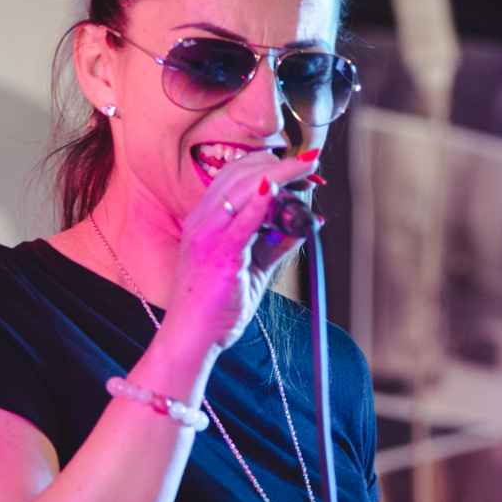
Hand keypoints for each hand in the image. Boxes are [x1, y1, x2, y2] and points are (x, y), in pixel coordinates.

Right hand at [159, 148, 319, 351]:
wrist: (190, 336)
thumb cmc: (216, 305)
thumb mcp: (253, 267)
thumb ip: (276, 243)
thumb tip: (308, 223)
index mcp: (206, 219)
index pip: (236, 174)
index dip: (271, 165)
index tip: (301, 168)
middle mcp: (203, 220)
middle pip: (241, 172)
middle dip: (282, 165)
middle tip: (311, 166)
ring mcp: (208, 235)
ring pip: (244, 187)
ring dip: (281, 174)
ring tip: (308, 169)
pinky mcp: (219, 255)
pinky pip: (242, 222)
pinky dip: (260, 202)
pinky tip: (276, 188)